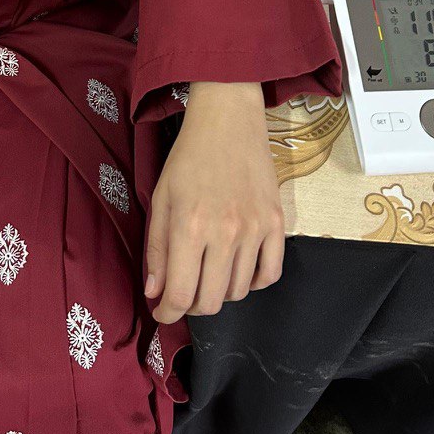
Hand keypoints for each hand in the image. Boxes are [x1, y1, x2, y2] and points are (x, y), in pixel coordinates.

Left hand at [145, 82, 284, 323]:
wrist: (228, 120)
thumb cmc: (189, 157)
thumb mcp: (161, 198)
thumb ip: (157, 249)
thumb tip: (156, 293)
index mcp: (190, 226)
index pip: (180, 295)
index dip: (168, 313)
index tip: (162, 312)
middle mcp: (225, 232)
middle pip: (211, 301)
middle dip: (191, 305)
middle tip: (184, 291)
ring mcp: (255, 229)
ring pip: (240, 291)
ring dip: (220, 292)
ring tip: (209, 273)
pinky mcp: (277, 223)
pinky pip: (270, 273)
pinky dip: (254, 282)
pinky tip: (239, 271)